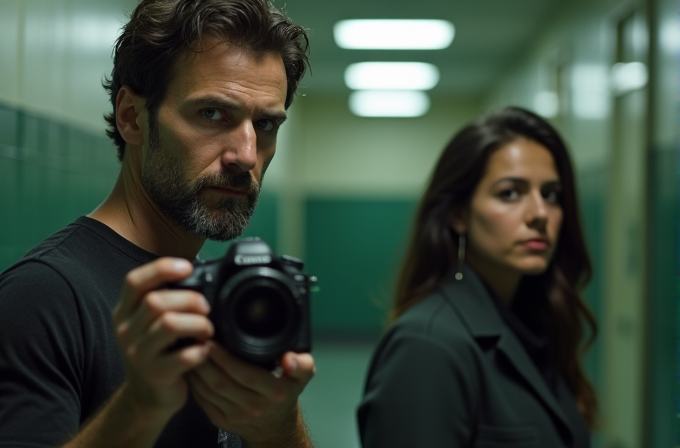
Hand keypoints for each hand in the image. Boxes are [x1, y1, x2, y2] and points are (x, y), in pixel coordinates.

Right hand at [113, 257, 213, 416]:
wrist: (147, 396)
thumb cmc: (157, 351)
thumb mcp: (148, 323)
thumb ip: (163, 300)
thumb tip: (198, 275)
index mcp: (124, 312)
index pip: (134, 281)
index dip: (162, 269)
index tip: (188, 267)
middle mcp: (126, 331)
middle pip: (155, 301)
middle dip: (189, 299)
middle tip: (205, 307)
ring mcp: (138, 355)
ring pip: (170, 325)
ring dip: (198, 323)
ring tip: (207, 330)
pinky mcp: (156, 375)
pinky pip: (185, 356)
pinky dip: (202, 350)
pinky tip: (205, 350)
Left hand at [187, 343, 314, 445]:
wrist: (274, 427)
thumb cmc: (285, 394)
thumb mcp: (303, 377)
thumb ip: (303, 364)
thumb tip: (290, 358)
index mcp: (275, 392)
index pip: (246, 374)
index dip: (226, 359)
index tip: (213, 341)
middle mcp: (254, 406)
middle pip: (223, 382)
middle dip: (206, 361)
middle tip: (196, 340)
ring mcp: (235, 415)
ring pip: (209, 391)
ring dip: (197, 370)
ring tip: (190, 349)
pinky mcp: (220, 419)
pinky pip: (202, 399)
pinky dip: (194, 382)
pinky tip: (191, 367)